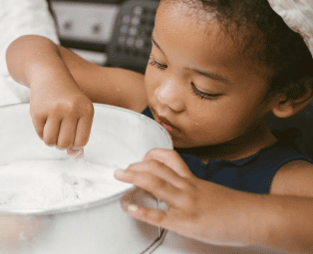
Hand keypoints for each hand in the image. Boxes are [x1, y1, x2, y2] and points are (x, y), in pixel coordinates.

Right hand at [29, 74, 93, 155]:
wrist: (50, 74)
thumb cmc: (68, 97)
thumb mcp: (80, 111)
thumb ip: (80, 134)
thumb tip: (75, 157)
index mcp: (86, 109)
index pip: (81, 141)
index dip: (75, 144)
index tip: (71, 138)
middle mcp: (71, 109)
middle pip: (65, 143)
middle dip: (61, 144)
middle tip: (60, 134)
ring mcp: (53, 109)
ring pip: (51, 142)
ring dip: (50, 140)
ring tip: (52, 129)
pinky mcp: (38, 111)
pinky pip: (40, 134)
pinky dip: (41, 132)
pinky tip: (44, 120)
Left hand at [114, 148, 253, 246]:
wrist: (256, 218)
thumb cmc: (236, 208)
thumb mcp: (211, 191)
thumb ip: (195, 188)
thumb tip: (180, 190)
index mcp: (193, 180)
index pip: (170, 158)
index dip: (151, 155)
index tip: (141, 156)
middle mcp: (188, 187)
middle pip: (157, 168)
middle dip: (135, 166)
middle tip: (121, 170)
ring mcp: (187, 203)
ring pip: (156, 183)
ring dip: (133, 178)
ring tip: (119, 177)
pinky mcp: (187, 222)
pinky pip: (161, 215)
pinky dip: (142, 211)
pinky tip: (130, 208)